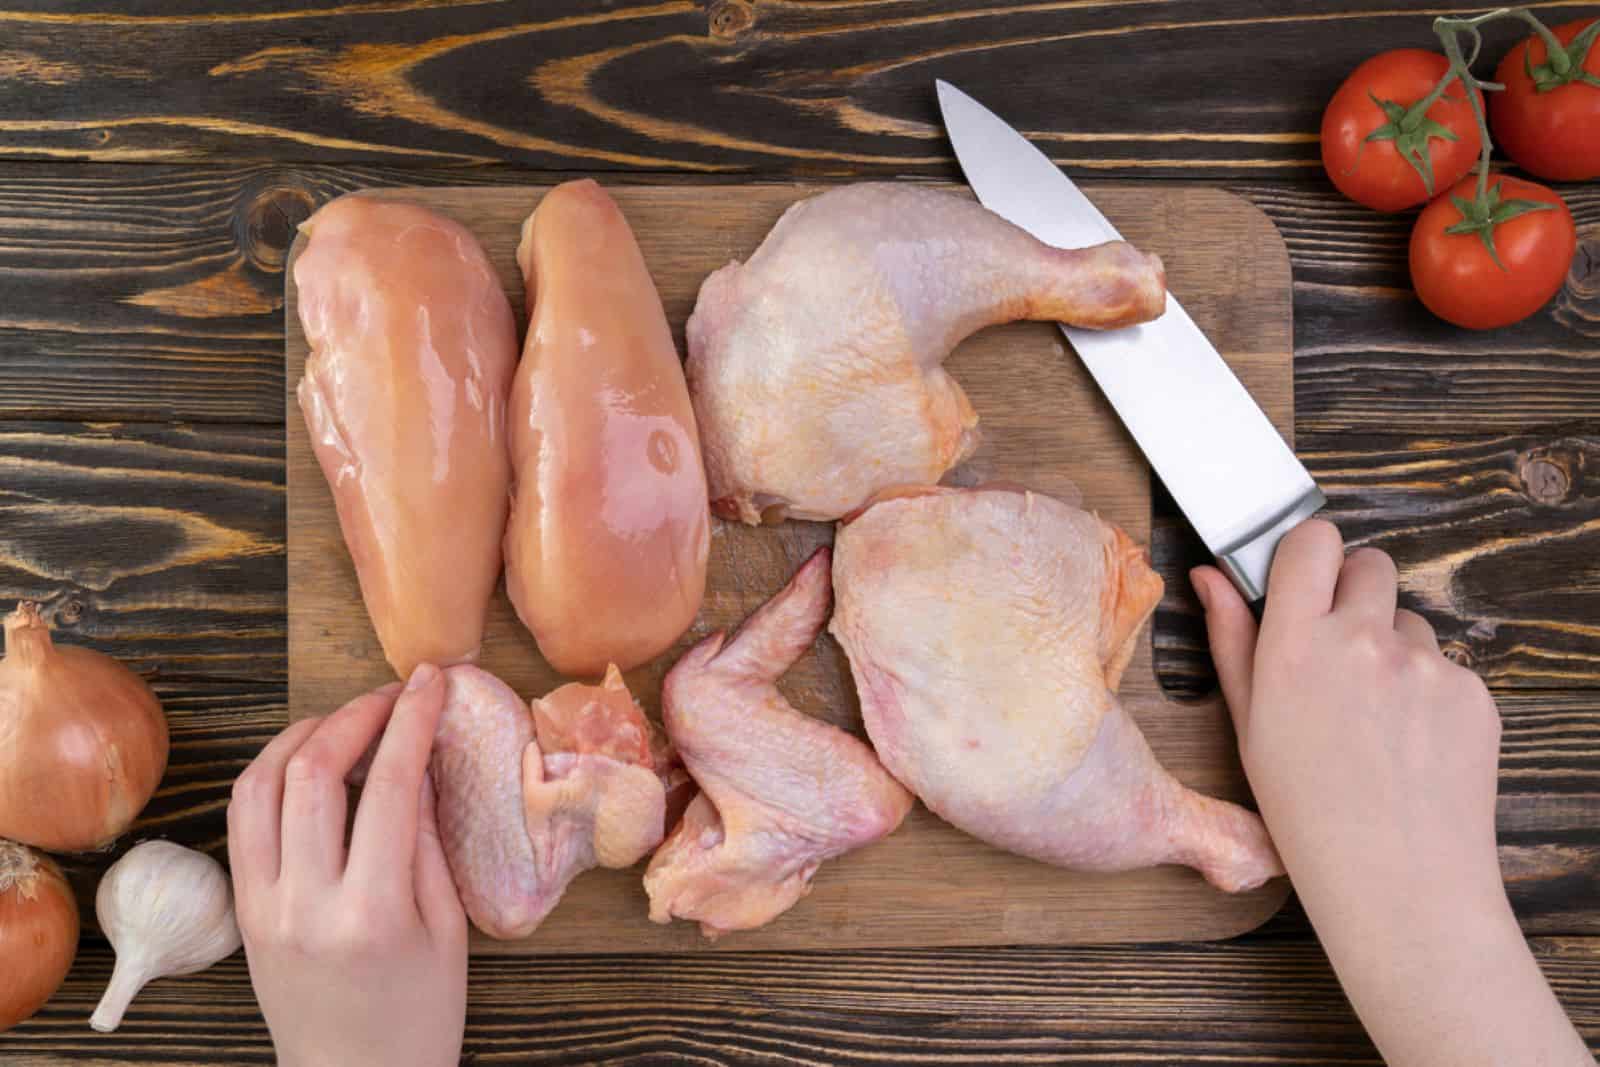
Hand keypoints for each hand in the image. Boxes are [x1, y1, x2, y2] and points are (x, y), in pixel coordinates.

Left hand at [228, 665, 467, 1066]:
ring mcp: (262, 906)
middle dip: (356, 714)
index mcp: (373, 912)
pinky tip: (308, 762)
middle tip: (393, 694)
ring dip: (304, 734)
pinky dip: (273, 773)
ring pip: (261, 785)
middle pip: (314, 772)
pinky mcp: (241, 910)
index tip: (432, 682)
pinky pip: (244, 819)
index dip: (411, 720)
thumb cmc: (419, 1016)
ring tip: (347, 720)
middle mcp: (305, 903)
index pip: (390, 786)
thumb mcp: (449, 930)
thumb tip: (421, 761)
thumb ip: (430, 840)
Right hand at [1192, 520, 1589, 1066]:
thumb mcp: (1249, 726)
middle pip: (1370, 563)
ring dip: (1390, 647)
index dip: (1308, 551)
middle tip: (1338, 645)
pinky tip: (1407, 741)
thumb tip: (1211, 577)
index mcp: (1295, 646)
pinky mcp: (1472, 691)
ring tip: (1373, 716)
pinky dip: (1427, 690)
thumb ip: (1231, 639)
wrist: (1395, 881)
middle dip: (1353, 589)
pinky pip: (1446, 665)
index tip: (1302, 574)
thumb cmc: (1308, 812)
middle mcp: (1362, 642)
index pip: (1312, 541)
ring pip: (1408, 620)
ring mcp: (1425, 664)